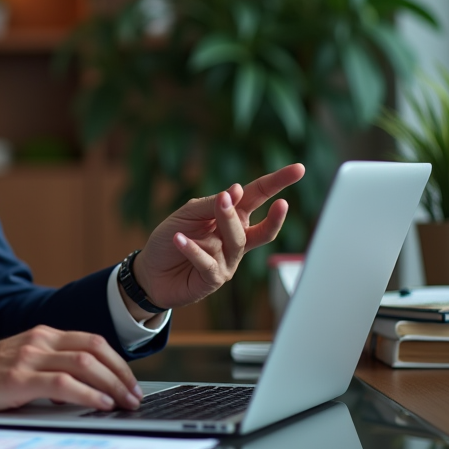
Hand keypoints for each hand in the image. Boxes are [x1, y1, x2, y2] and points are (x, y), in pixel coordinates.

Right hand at [0, 325, 141, 415]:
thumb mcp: (20, 366)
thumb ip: (48, 371)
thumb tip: (81, 391)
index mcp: (42, 335)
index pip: (92, 341)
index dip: (117, 362)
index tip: (130, 383)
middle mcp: (39, 340)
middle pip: (95, 349)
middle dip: (122, 374)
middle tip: (135, 396)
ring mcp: (29, 357)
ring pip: (85, 364)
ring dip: (112, 385)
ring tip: (125, 403)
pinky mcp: (19, 378)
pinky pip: (64, 384)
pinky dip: (89, 394)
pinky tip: (101, 405)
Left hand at [129, 163, 304, 311]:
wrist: (150, 271)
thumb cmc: (171, 239)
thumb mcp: (187, 214)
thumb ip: (211, 204)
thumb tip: (237, 189)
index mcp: (232, 218)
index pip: (258, 197)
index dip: (278, 183)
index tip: (299, 169)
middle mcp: (235, 240)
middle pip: (262, 228)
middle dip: (274, 215)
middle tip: (272, 199)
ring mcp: (227, 261)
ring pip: (237, 240)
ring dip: (227, 219)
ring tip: (219, 201)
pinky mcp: (213, 279)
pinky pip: (208, 262)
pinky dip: (194, 249)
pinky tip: (180, 239)